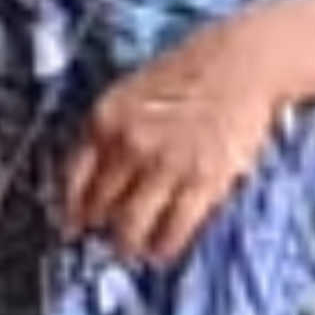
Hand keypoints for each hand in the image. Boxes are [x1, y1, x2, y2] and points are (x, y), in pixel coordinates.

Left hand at [61, 20, 289, 266]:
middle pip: (100, 206)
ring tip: (133, 251)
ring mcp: (166, 165)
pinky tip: (161, 252)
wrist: (242, 63)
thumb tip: (94, 176)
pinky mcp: (203, 181)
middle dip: (100, 228)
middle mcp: (129, 145)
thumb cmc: (188, 71)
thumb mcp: (130, 91)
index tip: (72, 225)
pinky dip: (163, 247)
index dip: (71, 208)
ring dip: (128, 245)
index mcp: (105, 119)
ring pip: (131, 226)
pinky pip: (174, 229)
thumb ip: (109, 130)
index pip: (74, 178)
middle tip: (106, 239)